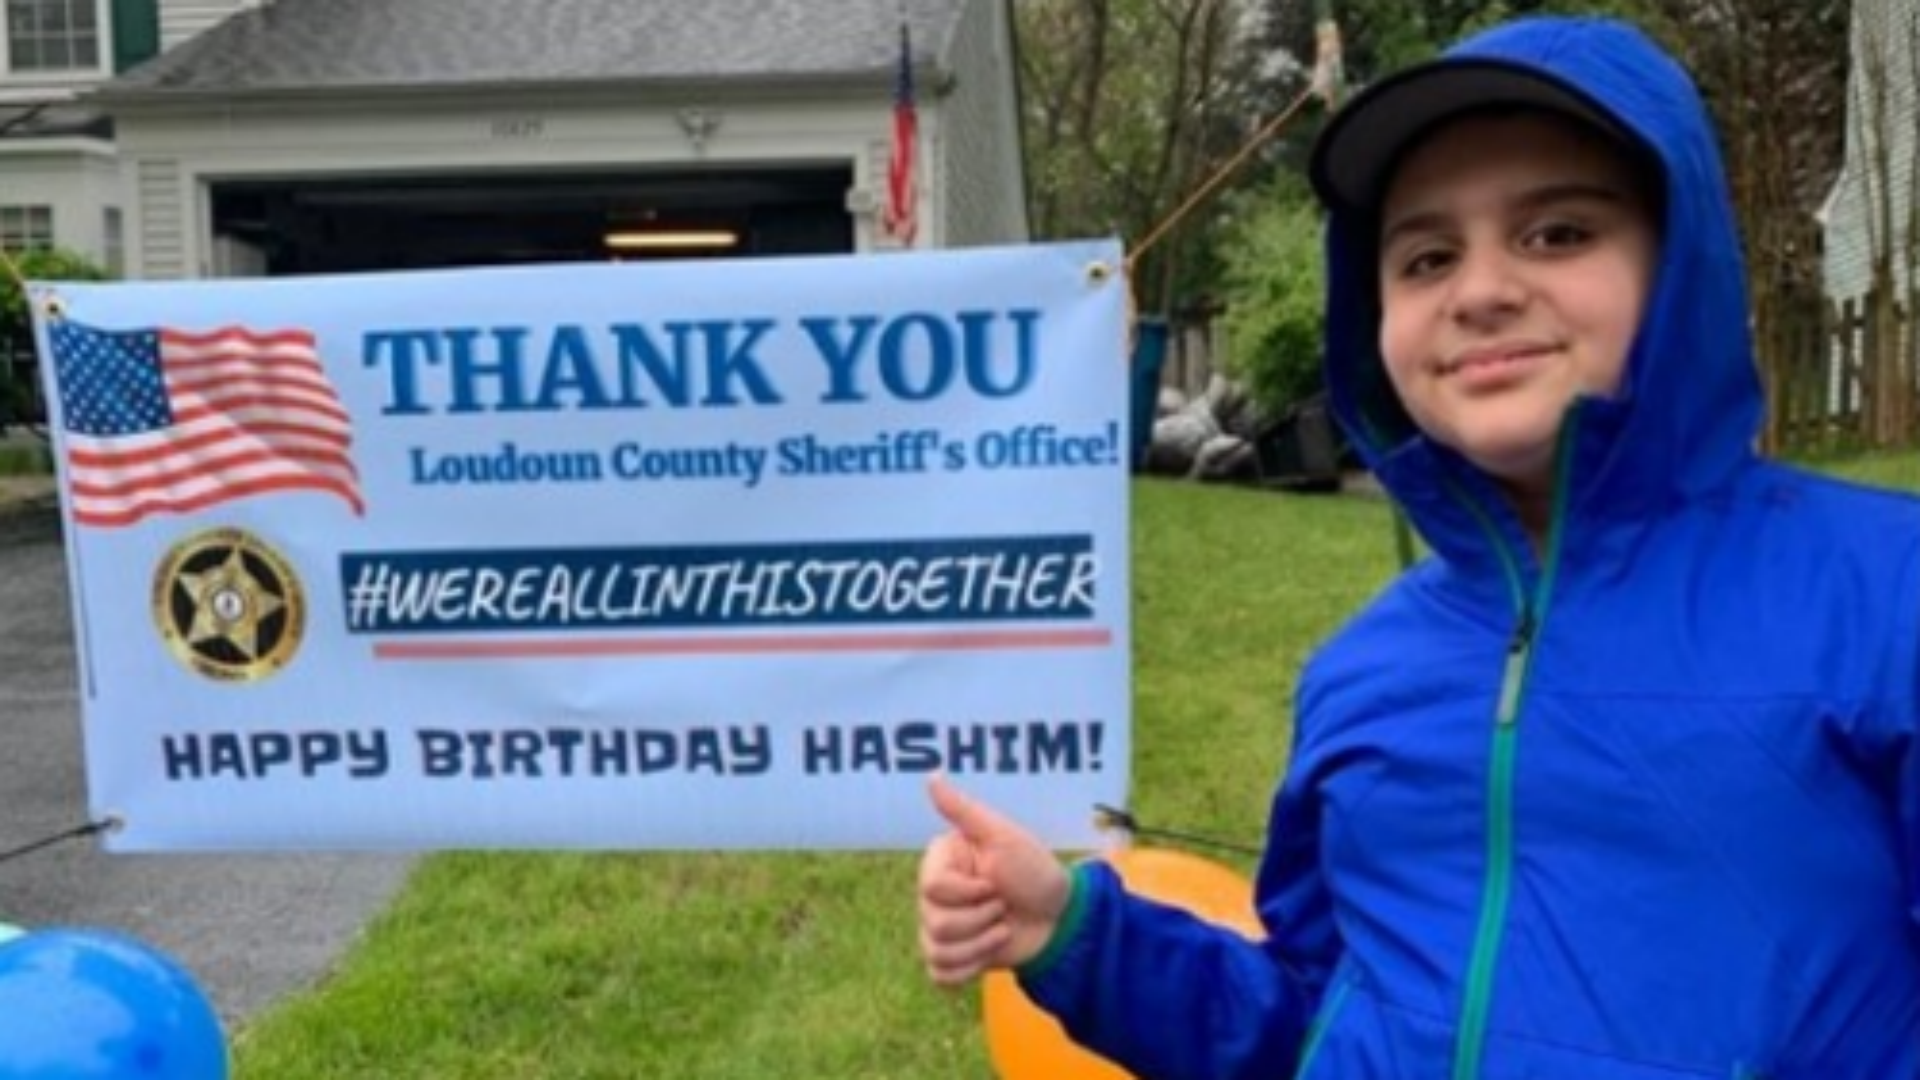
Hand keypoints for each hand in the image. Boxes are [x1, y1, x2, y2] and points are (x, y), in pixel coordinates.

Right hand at [916, 774, 1072, 986]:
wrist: (1061, 919)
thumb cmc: (1035, 871)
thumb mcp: (1004, 837)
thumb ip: (964, 810)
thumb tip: (932, 775)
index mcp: (942, 862)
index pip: (932, 888)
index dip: (969, 893)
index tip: (995, 883)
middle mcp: (935, 894)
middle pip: (934, 923)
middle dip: (980, 920)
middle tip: (1003, 907)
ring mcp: (941, 927)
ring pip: (936, 950)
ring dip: (981, 945)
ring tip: (1003, 930)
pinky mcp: (953, 956)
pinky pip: (939, 974)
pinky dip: (967, 970)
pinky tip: (989, 956)